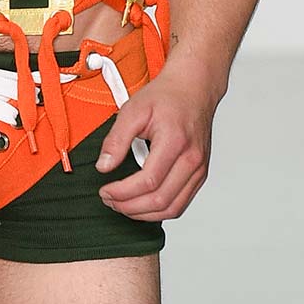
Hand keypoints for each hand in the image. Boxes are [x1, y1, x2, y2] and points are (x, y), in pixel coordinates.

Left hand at [93, 61, 220, 221]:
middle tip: (109, 200)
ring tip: (122, 205)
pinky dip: (159, 211)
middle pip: (160, 200)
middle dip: (128, 207)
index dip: (122, 193)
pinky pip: (180, 204)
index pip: (148, 182)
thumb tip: (104, 167)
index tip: (104, 191)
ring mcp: (199, 169)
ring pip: (172, 209)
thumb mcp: (133, 110)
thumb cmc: (167, 96)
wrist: (194, 88)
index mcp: (176, 142)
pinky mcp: (200, 175)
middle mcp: (192, 159)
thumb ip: (116, 140)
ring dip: (143, 214)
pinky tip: (140, 204)